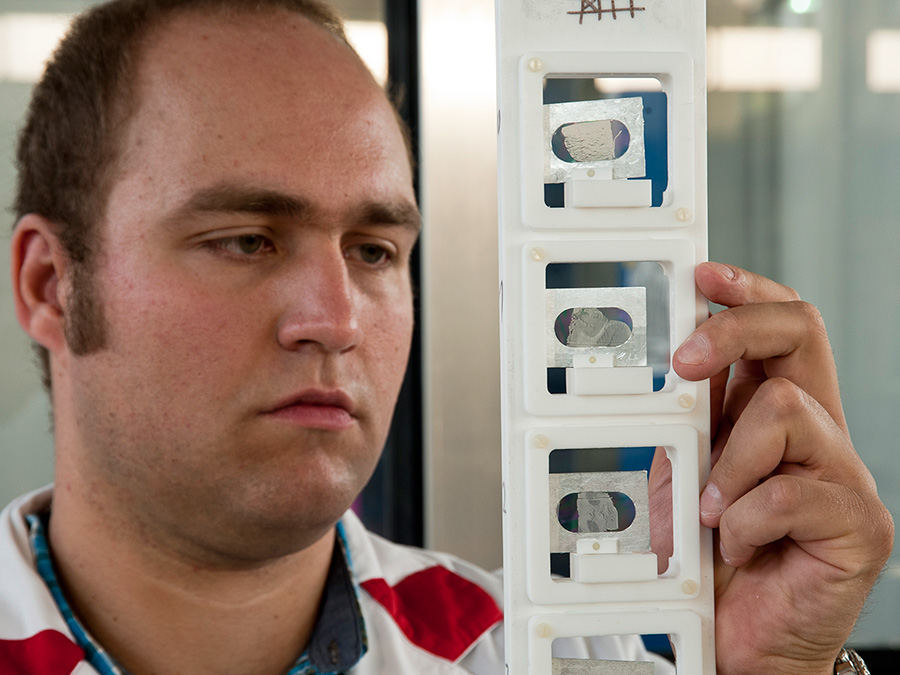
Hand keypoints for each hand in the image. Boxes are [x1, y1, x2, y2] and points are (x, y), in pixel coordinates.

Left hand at [672, 262, 893, 674]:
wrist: (735, 641)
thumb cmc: (709, 561)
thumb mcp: (681, 473)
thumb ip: (686, 422)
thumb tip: (665, 368)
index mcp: (773, 414)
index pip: (782, 327)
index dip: (747, 292)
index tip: (703, 275)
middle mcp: (815, 434)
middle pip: (801, 333)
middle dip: (735, 330)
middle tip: (686, 362)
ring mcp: (841, 475)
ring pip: (786, 410)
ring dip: (728, 461)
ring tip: (710, 510)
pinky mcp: (859, 526)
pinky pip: (792, 492)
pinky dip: (744, 518)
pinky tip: (736, 542)